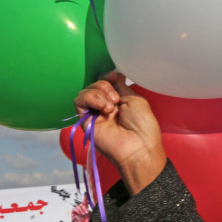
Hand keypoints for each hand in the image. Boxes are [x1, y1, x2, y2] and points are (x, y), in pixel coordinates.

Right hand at [74, 71, 166, 193]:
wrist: (138, 147)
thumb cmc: (143, 125)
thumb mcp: (135, 99)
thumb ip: (121, 87)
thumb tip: (114, 74)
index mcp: (119, 101)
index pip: (106, 81)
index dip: (108, 77)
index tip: (115, 78)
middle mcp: (106, 106)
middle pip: (96, 84)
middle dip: (105, 86)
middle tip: (116, 100)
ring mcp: (95, 113)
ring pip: (86, 91)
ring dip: (99, 93)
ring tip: (111, 106)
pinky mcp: (85, 120)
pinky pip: (79, 100)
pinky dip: (90, 98)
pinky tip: (103, 108)